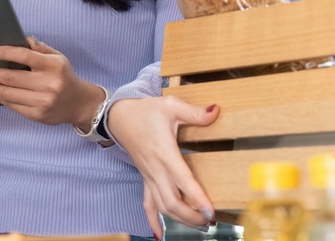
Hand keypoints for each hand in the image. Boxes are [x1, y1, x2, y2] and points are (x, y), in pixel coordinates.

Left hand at [0, 38, 102, 126]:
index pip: (23, 56)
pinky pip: (12, 105)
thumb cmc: (64, 77)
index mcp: (53, 66)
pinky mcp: (37, 115)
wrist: (79, 103)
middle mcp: (48, 84)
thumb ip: (39, 49)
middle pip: (10, 77)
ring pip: (8, 94)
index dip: (2, 53)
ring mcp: (42, 101)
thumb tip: (21, 40)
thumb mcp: (58, 57)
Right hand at [108, 96, 219, 235]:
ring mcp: (149, 176)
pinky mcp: (145, 179)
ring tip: (199, 225)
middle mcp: (156, 169)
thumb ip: (194, 112)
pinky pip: (148, 204)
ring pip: (162, 206)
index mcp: (165, 153)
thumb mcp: (171, 106)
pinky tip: (159, 235)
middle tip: (210, 220)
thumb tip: (216, 111)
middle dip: (192, 216)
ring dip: (180, 219)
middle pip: (172, 202)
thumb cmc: (145, 111)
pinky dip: (153, 221)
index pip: (183, 181)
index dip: (197, 198)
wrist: (118, 117)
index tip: (211, 211)